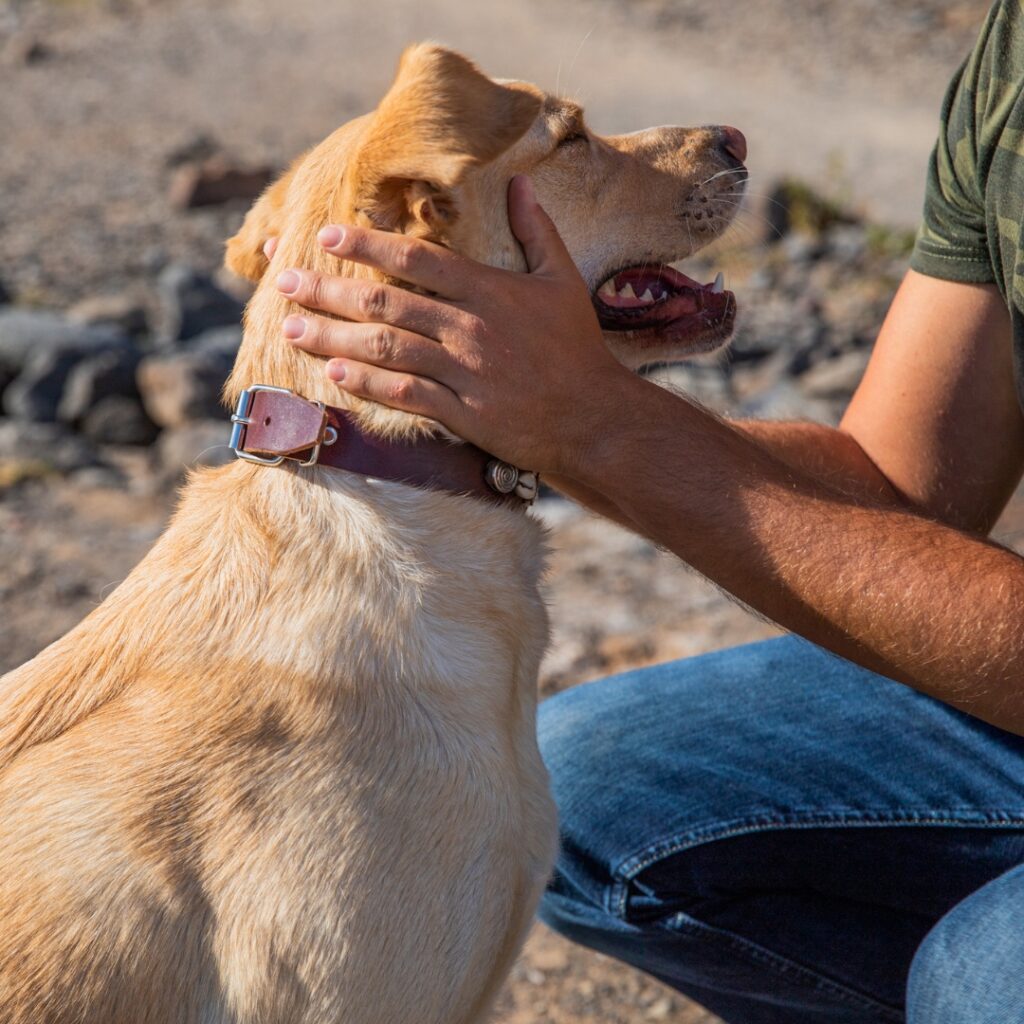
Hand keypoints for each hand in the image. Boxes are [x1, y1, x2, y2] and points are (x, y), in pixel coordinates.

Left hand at [273, 175, 631, 475]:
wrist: (594, 417)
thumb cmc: (578, 348)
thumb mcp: (564, 280)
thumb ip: (537, 230)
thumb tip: (519, 181)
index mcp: (490, 290)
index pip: (416, 259)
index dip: (366, 245)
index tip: (326, 236)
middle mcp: (469, 328)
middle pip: (385, 303)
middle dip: (328, 291)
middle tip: (283, 281)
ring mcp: (464, 373)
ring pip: (385, 350)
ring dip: (332, 339)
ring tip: (290, 329)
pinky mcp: (463, 415)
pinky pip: (406, 396)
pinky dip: (367, 386)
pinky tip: (332, 376)